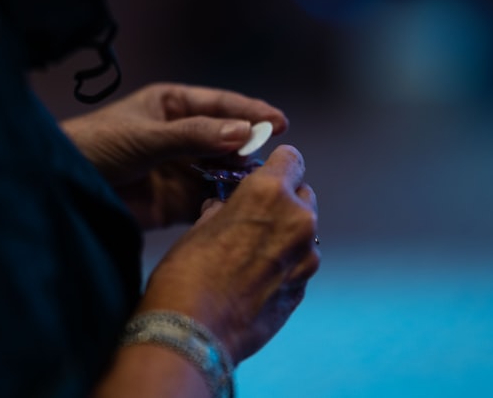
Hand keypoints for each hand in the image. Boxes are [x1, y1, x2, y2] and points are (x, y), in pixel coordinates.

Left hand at [61, 83, 287, 228]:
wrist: (58, 187)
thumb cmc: (94, 146)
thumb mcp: (145, 137)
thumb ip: (194, 136)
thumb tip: (243, 133)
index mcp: (173, 107)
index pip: (222, 106)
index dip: (252, 114)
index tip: (280, 124)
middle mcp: (181, 137)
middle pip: (227, 142)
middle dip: (249, 152)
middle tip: (272, 164)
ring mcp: (177, 170)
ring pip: (220, 174)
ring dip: (238, 182)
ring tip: (259, 190)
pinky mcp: (171, 203)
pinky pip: (205, 203)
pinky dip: (221, 207)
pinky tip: (235, 211)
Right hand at [137, 145, 319, 363]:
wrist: (193, 333)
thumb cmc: (187, 274)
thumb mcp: (199, 225)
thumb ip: (225, 208)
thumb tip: (227, 207)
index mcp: (269, 192)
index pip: (292, 158)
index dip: (276, 165)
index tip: (265, 173)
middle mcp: (298, 220)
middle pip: (302, 194)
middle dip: (282, 200)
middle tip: (253, 216)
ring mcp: (306, 258)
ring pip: (303, 233)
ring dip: (284, 235)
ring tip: (249, 252)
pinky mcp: (303, 289)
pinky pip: (298, 264)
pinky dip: (283, 264)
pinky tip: (254, 278)